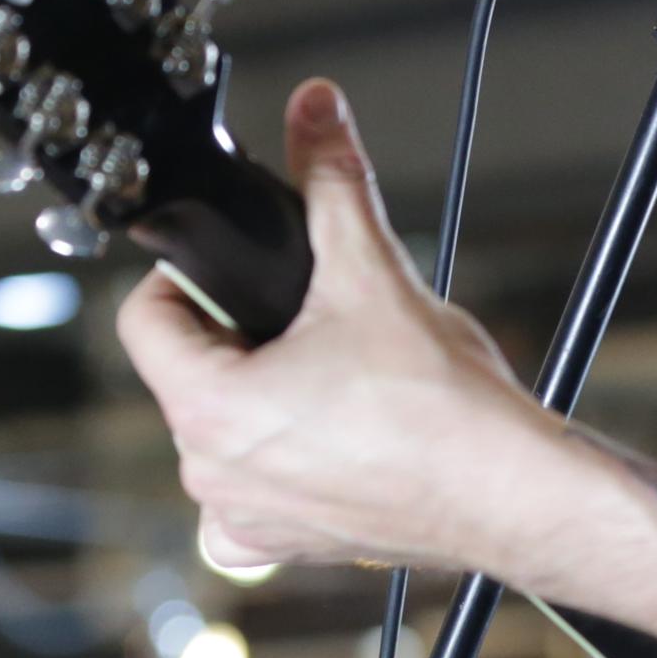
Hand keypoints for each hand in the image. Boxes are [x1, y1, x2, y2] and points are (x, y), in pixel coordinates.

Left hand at [118, 79, 656, 657]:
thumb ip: (331, 181)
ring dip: (262, 396)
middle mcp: (212, 475)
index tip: (240, 273)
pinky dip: (283, 456)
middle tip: (306, 323)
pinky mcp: (279, 546)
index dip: (189, 279)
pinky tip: (338, 435)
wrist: (512, 494)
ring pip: (220, 428)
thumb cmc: (447, 411)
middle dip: (237, 336)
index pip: (145, 320)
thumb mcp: (373, 272)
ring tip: (334, 378)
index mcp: (210, 410)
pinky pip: (251, 487)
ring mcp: (244, 519)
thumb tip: (314, 110)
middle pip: (187, 372)